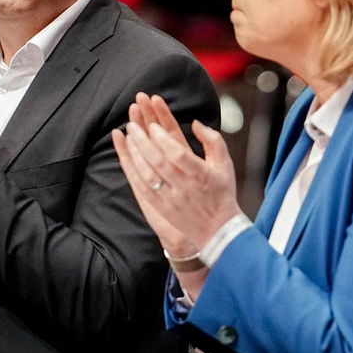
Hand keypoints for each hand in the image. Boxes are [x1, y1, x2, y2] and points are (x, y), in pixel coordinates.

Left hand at [112, 93, 241, 266]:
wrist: (218, 229)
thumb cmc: (222, 193)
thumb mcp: (225, 164)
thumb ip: (213, 140)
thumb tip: (196, 123)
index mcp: (202, 175)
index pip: (179, 154)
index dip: (163, 139)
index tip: (153, 125)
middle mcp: (185, 187)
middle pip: (159, 162)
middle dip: (143, 141)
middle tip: (133, 124)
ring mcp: (171, 199)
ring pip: (148, 174)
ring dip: (135, 153)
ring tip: (128, 135)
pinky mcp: (162, 208)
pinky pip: (143, 189)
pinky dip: (133, 171)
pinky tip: (127, 157)